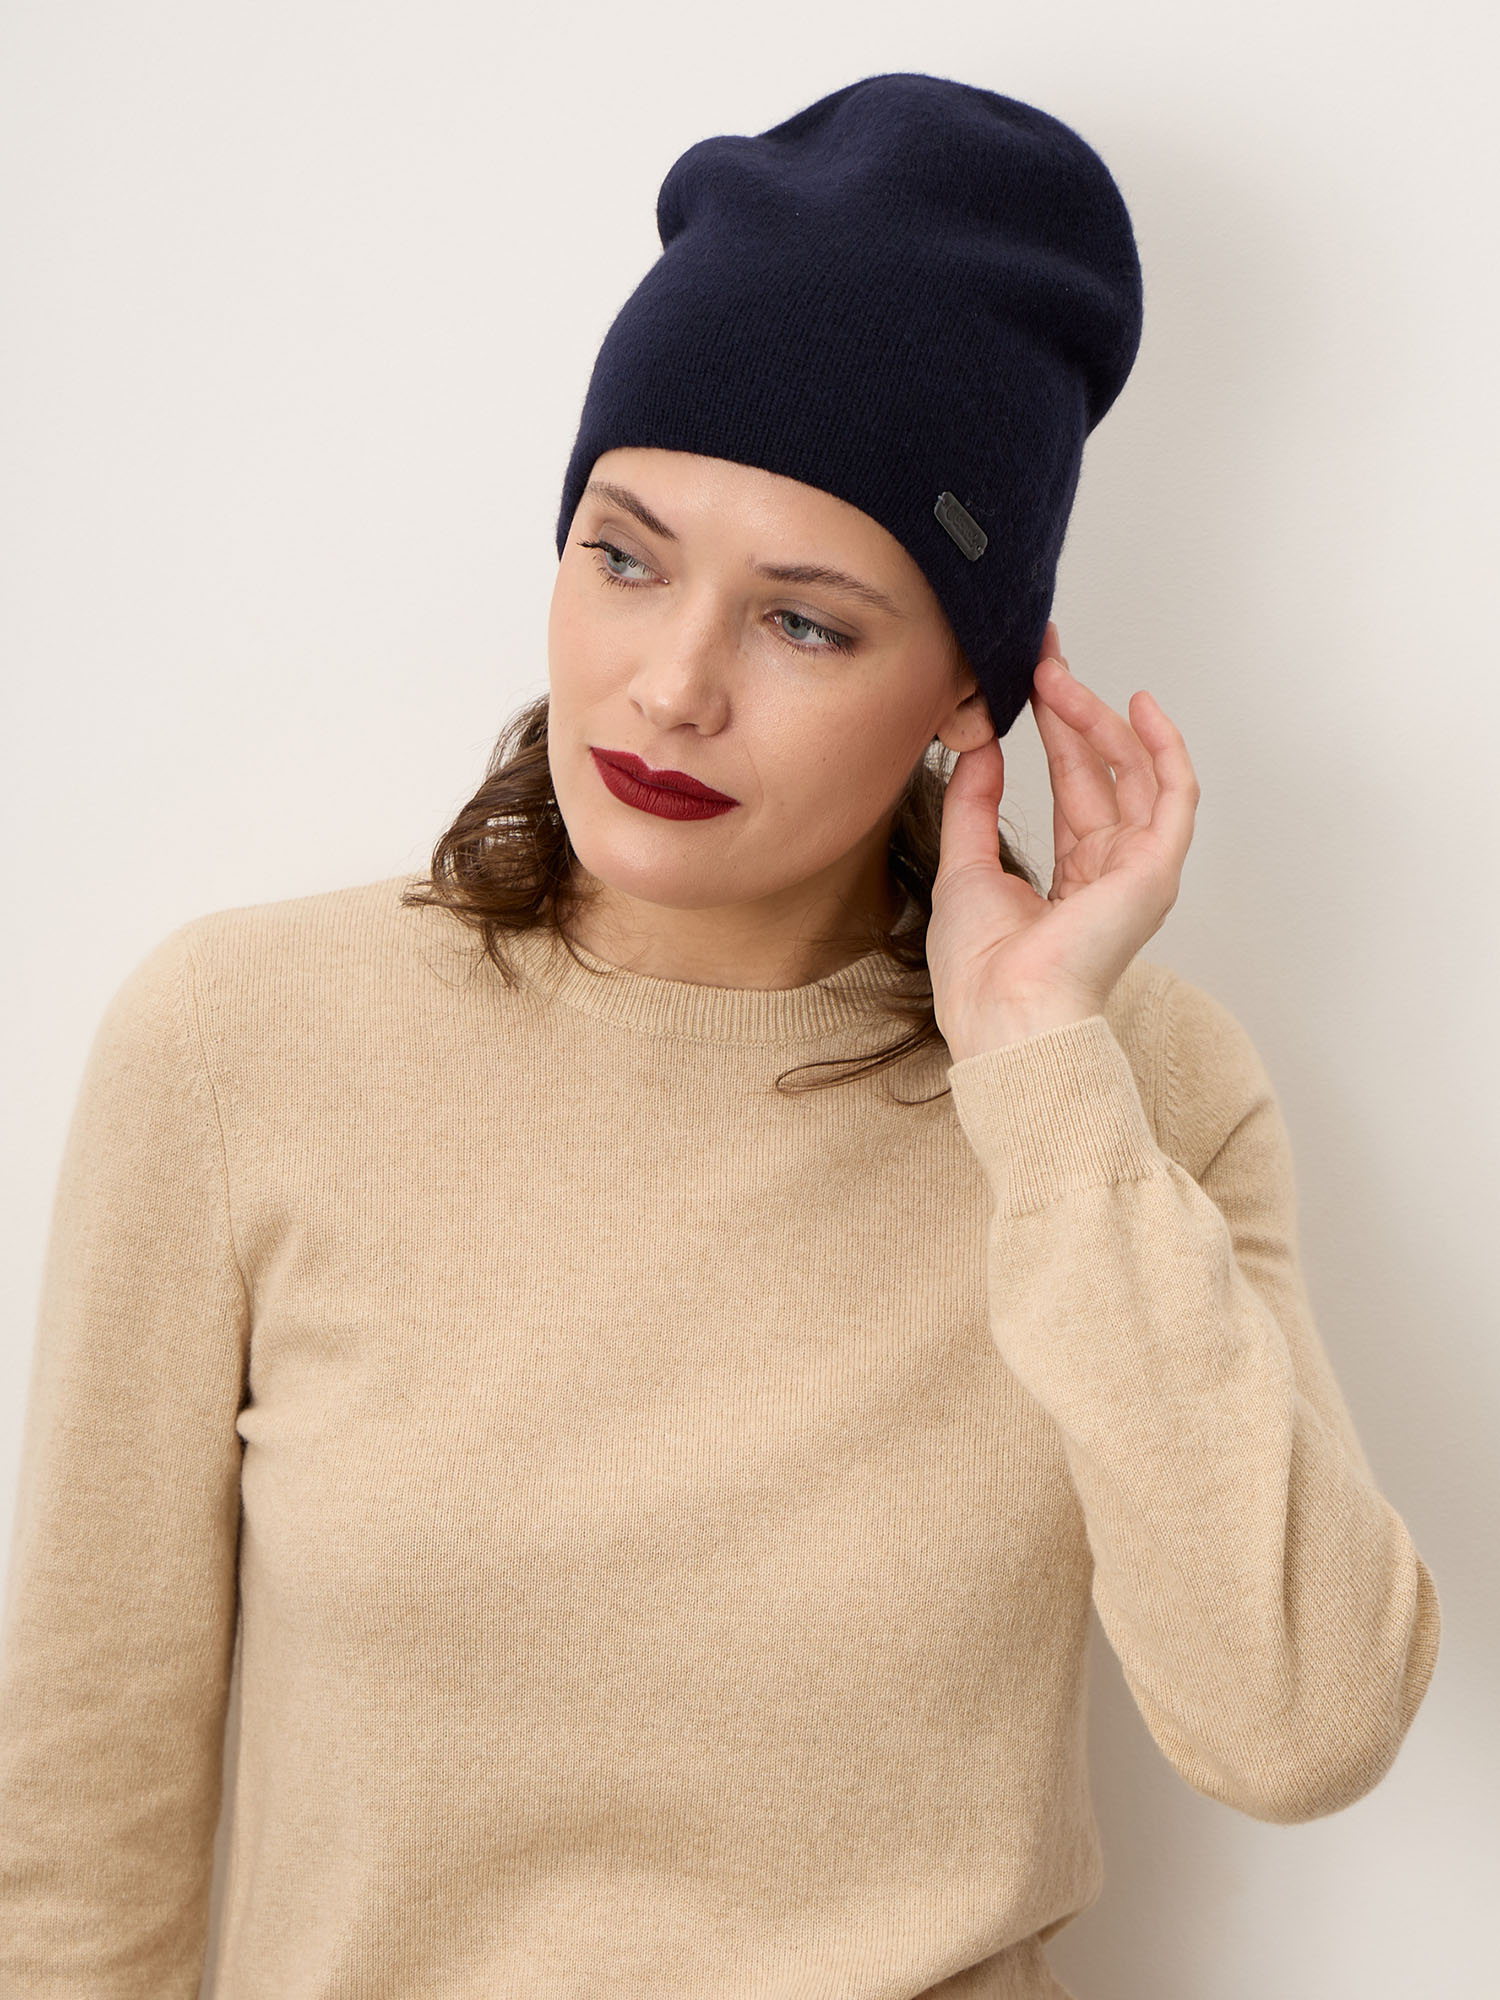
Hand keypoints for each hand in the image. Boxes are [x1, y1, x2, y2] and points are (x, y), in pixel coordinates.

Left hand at [928, 621, 1199, 1061]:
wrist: (1001, 1011)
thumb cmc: (980, 969)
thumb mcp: (964, 866)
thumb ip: (974, 806)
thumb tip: (979, 749)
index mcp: (1073, 876)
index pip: (1072, 786)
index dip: (1055, 729)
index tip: (1032, 680)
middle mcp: (1111, 868)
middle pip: (1102, 771)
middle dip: (1073, 710)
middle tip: (1043, 660)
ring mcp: (1137, 869)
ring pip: (1133, 773)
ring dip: (1098, 719)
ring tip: (1059, 677)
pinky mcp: (1154, 870)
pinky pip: (1174, 795)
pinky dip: (1164, 748)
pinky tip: (1139, 706)